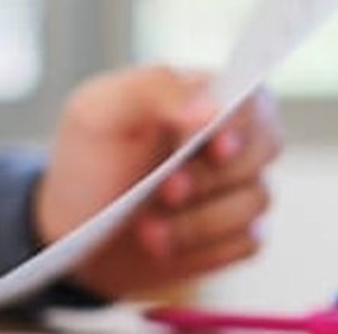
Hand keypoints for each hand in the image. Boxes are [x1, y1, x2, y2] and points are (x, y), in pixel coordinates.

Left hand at [34, 67, 281, 297]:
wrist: (74, 227)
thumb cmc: (90, 158)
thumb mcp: (98, 110)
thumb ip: (153, 89)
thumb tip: (210, 108)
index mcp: (205, 95)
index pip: (251, 97)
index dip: (240, 121)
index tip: (213, 144)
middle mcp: (233, 138)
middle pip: (264, 147)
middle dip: (213, 175)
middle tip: (166, 190)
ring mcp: (239, 187)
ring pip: (255, 200)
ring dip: (199, 220)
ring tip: (147, 230)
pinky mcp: (237, 234)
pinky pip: (248, 241)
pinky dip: (204, 247)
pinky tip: (163, 246)